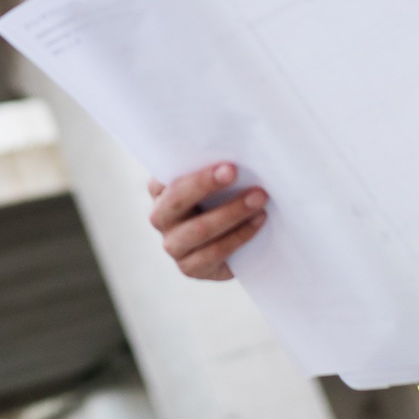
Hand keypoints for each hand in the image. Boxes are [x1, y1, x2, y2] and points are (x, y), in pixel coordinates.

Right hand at [147, 162, 266, 280]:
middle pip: (176, 200)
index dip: (193, 171)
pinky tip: (258, 222)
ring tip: (259, 199)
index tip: (225, 163)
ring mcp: (173, 245)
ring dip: (231, 212)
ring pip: (199, 229)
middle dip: (205, 185)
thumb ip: (214, 166)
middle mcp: (160, 217)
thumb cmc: (224, 195)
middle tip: (235, 172)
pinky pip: (214, 253)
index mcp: (160, 189)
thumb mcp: (215, 179)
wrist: (235, 238)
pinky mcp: (190, 267)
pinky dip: (239, 236)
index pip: (165, 176)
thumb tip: (235, 150)